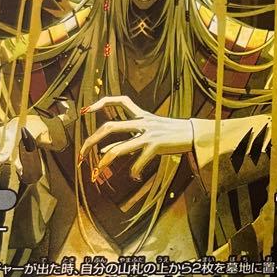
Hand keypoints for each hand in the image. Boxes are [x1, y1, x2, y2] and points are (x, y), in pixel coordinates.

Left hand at [79, 95, 193, 181]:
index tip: (86, 110)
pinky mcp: (157, 146)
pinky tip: (134, 175)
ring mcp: (149, 134)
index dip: (102, 102)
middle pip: (110, 127)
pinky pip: (139, 161)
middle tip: (81, 151)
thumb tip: (104, 150)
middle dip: (92, 139)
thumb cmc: (172, 134)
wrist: (195, 134)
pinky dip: (134, 170)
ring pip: (121, 147)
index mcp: (142, 115)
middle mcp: (143, 122)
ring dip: (106, 160)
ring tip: (98, 170)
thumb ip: (129, 139)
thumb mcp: (150, 132)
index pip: (120, 101)